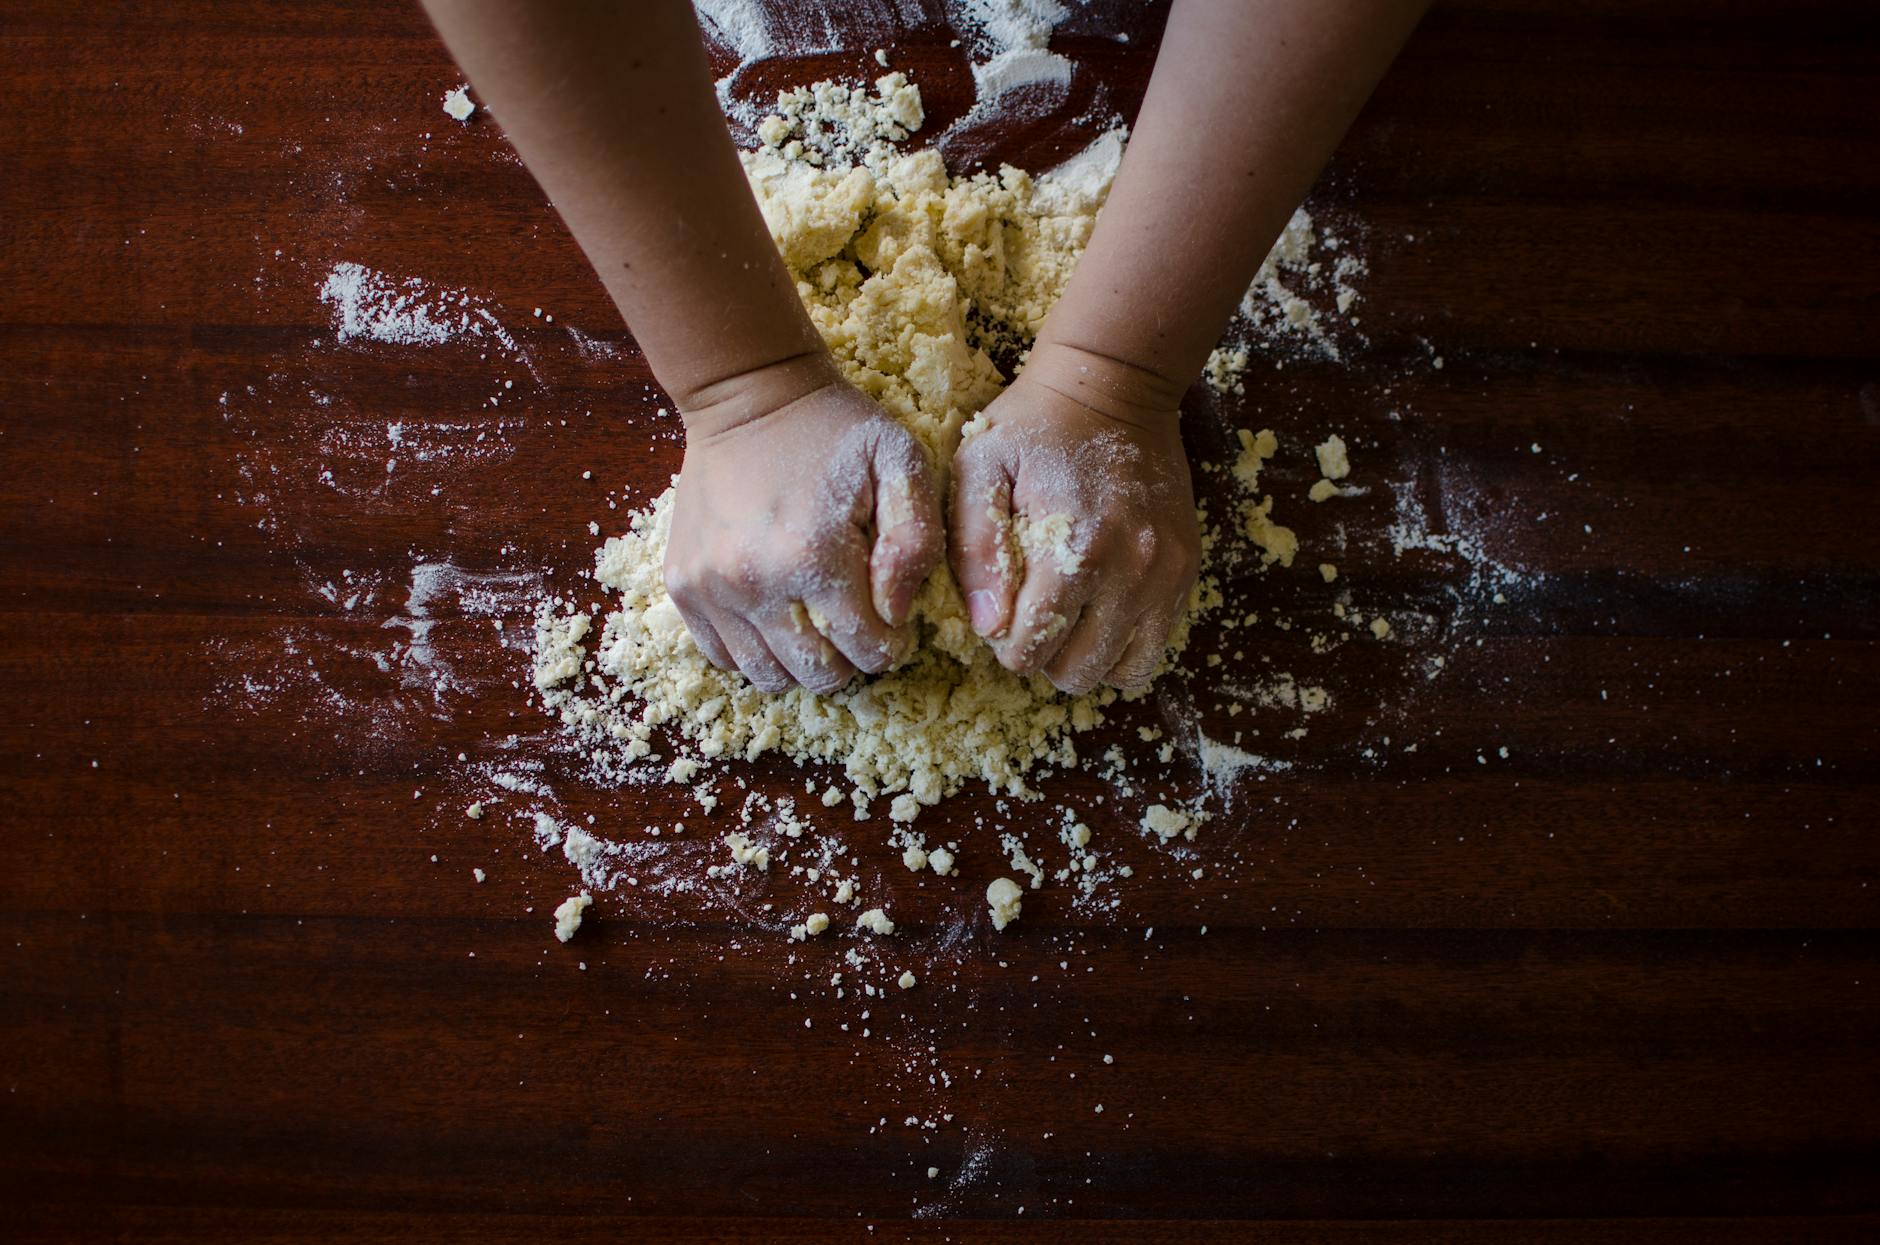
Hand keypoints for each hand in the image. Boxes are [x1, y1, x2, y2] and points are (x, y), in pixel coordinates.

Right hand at [666, 362, 943, 693]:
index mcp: (813, 555)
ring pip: (767, 676)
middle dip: (849, 660)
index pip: (867, 649)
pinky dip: (755, 652)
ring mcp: (710, 588)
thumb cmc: (834, 430)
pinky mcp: (683, 585)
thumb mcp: (901, 463)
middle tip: (857, 625)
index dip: (891, 644)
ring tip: (818, 625)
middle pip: (817, 674)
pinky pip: (722, 656)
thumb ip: (916, 541)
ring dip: (802, 664)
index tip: (893, 620)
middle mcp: (753, 581)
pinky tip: (777, 619)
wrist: (749, 394)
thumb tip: (896, 613)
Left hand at [948, 345, 1200, 694]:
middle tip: (1031, 616)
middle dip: (1044, 656)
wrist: (1116, 383)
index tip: (1000, 613)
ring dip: (1087, 658)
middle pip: (1078, 670)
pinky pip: (1156, 644)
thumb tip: (988, 625)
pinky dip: (1123, 644)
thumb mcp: (980, 468)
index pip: (1031, 649)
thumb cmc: (1035, 425)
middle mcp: (1130, 572)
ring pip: (1124, 670)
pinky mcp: (1185, 569)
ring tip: (1067, 619)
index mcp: (1075, 551)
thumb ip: (975, 550)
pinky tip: (1099, 610)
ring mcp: (1165, 575)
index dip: (1004, 643)